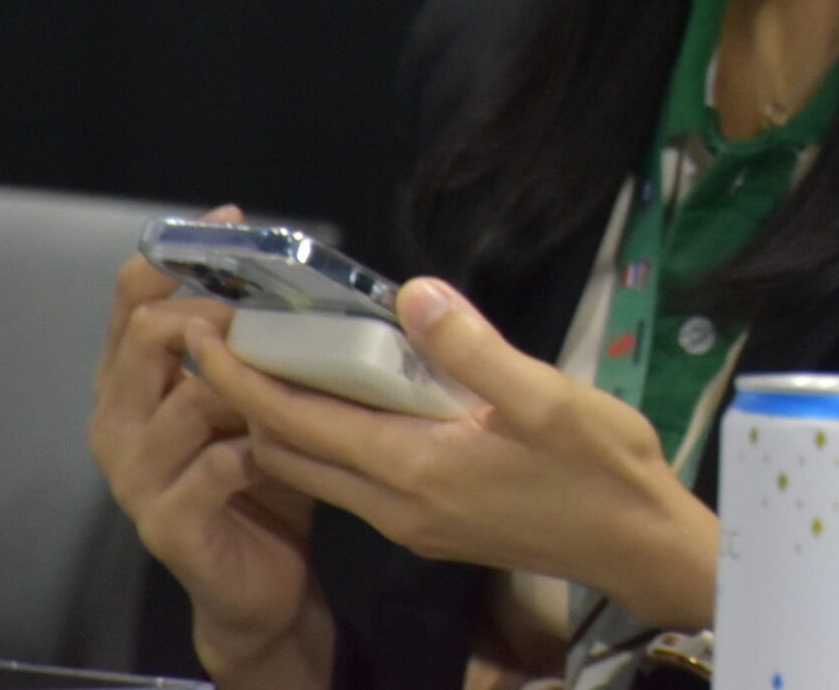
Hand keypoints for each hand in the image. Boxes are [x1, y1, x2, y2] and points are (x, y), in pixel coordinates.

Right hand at [88, 205, 333, 685]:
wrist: (258, 582)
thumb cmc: (258, 474)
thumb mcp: (250, 397)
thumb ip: (251, 343)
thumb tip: (294, 270)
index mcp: (130, 381)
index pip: (132, 299)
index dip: (177, 253)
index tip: (230, 221)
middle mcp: (118, 422)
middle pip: (148, 336)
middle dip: (215, 314)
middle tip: (270, 314)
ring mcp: (136, 476)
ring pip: (188, 400)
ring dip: (250, 386)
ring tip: (294, 387)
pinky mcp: (168, 522)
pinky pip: (214, 467)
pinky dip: (258, 450)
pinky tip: (283, 448)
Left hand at [188, 276, 720, 628]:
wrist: (636, 545)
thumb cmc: (601, 469)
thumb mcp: (548, 398)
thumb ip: (473, 349)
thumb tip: (412, 294)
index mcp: (414, 469)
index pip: (299, 422)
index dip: (242, 377)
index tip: (202, 332)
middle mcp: (395, 504)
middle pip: (290, 451)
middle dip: (244, 397)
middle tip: (223, 337)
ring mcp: (411, 521)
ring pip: (317, 469)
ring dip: (281, 420)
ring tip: (271, 358)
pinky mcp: (431, 525)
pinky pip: (351, 480)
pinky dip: (324, 437)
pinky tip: (346, 398)